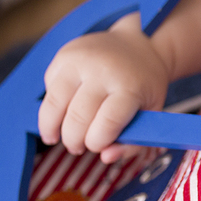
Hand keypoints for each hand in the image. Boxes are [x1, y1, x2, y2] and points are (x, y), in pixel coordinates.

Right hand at [38, 17, 169, 161]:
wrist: (137, 42)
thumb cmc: (144, 85)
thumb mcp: (152, 113)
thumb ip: (134, 143)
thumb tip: (105, 158)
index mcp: (130, 86)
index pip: (108, 122)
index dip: (97, 142)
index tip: (96, 147)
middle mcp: (103, 70)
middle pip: (77, 117)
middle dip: (74, 141)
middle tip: (77, 148)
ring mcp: (80, 60)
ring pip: (53, 104)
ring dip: (51, 129)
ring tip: (56, 138)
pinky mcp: (63, 55)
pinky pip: (48, 89)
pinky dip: (51, 106)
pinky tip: (63, 109)